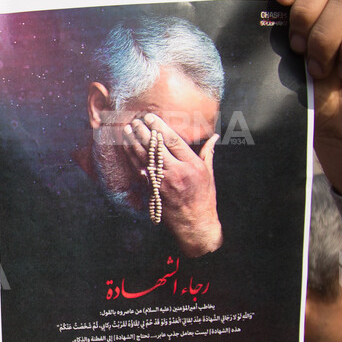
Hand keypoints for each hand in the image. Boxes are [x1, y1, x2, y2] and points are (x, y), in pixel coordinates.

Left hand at [123, 113, 221, 256]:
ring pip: (144, 158)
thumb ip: (208, 153)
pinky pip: (139, 170)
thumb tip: (215, 136)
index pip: (173, 141)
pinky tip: (127, 148)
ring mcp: (162, 182)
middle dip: (143, 132)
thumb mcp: (209, 174)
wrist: (194, 224)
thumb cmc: (203, 198)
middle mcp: (176, 172)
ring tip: (127, 129)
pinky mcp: (153, 190)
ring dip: (133, 142)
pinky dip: (131, 157)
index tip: (150, 117)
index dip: (160, 127)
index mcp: (192, 165)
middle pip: (155, 147)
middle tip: (136, 120)